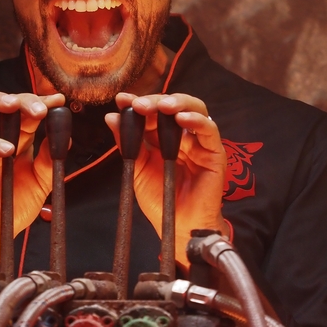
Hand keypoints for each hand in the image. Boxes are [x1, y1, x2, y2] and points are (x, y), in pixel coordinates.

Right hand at [0, 91, 64, 276]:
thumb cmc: (13, 207)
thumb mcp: (40, 184)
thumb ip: (49, 161)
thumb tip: (66, 138)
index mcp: (14, 140)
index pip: (25, 113)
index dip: (41, 103)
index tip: (59, 100)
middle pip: (2, 107)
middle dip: (22, 100)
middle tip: (41, 106)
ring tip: (15, 104)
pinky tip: (7, 149)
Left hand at [105, 92, 226, 268]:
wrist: (179, 227)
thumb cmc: (160, 199)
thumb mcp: (137, 169)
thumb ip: (127, 143)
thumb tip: (111, 117)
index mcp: (161, 137)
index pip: (152, 112)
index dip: (138, 103)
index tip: (122, 100)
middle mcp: (181, 135)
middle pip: (173, 106)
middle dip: (155, 101)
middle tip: (139, 105)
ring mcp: (199, 142)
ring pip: (195, 109)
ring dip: (177, 103)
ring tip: (162, 105)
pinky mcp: (215, 152)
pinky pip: (209, 130)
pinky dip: (196, 120)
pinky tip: (182, 119)